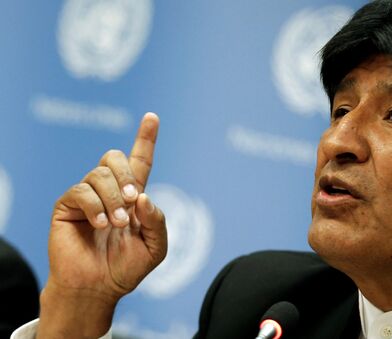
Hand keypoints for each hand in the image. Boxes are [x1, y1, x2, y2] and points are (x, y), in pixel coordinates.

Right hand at [38, 113, 166, 337]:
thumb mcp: (156, 246)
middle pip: (115, 157)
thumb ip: (157, 220)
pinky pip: (81, 191)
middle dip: (126, 175)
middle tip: (133, 201)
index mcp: (132, 196)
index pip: (139, 161)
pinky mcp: (67, 206)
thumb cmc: (126, 267)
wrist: (98, 288)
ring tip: (116, 225)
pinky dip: (95, 207)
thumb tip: (143, 196)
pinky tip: (99, 225)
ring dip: (113, 199)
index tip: (152, 117)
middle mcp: (109, 191)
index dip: (145, 139)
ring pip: (99, 174)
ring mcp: (87, 196)